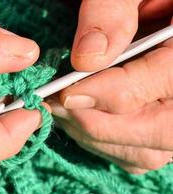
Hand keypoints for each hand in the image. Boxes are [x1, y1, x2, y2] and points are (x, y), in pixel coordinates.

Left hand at [52, 0, 172, 173]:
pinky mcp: (163, 130)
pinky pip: (138, 155)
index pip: (151, 88)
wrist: (157, 9)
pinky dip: (106, 145)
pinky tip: (83, 121)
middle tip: (55, 104)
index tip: (62, 92)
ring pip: (143, 152)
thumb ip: (113, 11)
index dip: (101, 94)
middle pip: (150, 133)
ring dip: (95, 135)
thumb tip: (86, 57)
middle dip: (93, 121)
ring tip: (63, 111)